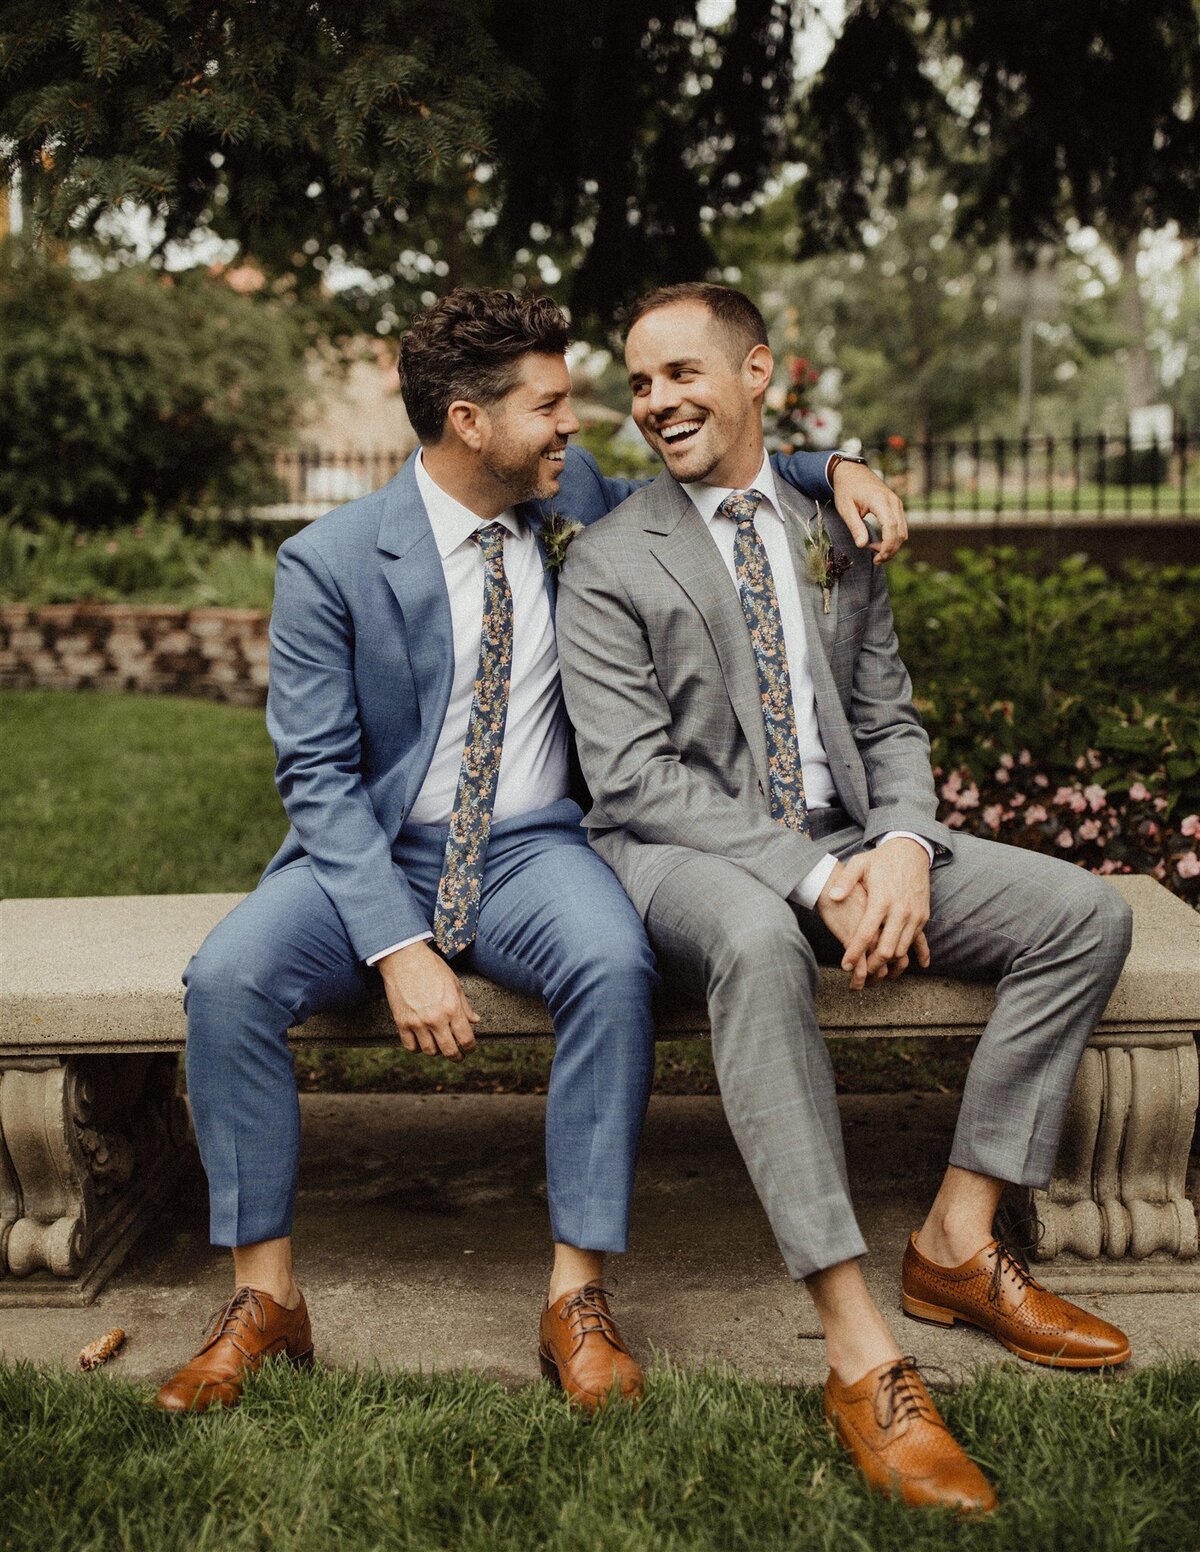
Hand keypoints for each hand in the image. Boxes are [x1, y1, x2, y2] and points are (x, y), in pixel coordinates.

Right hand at [376, 940, 479, 1060]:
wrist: (403, 958)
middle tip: (458, 1056)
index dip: (471, 1048)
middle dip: (457, 1056)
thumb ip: (465, 1005)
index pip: (466, 1039)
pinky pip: (411, 1046)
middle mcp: (436, 1019)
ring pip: (430, 1051)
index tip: (470, 1048)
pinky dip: (417, 1048)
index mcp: (452, 1008)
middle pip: (449, 1051)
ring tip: (439, 1046)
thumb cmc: (431, 967)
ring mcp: (417, 1022)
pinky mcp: (402, 1022)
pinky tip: (422, 1042)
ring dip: (437, 1051)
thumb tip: (475, 1020)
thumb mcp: (454, 983)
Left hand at [825, 841, 931, 987]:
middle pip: (886, 950)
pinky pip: (916, 942)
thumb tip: (833, 897)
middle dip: (872, 966)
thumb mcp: (860, 864)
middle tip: (859, 974)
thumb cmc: (881, 859)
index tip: (845, 965)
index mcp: (881, 900)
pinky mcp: (923, 916)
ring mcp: (914, 915)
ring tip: (874, 970)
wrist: (911, 851)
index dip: (855, 953)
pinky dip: (907, 954)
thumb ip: (846, 881)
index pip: (865, 934)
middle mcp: (900, 911)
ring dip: (888, 963)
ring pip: (902, 950)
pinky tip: (906, 965)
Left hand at [830, 460, 908, 564]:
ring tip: (873, 549)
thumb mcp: (845, 509)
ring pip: (903, 531)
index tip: (877, 558)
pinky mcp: (896, 506)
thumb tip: (862, 545)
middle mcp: (893, 501)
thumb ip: (855, 527)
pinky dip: (893, 538)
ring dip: (892, 545)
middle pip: (901, 533)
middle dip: (890, 550)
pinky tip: (879, 541)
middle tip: (875, 559)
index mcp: (880, 501)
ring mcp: (897, 503)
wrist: (851, 472)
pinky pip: (901, 526)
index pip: (891, 527)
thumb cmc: (847, 489)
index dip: (887, 546)